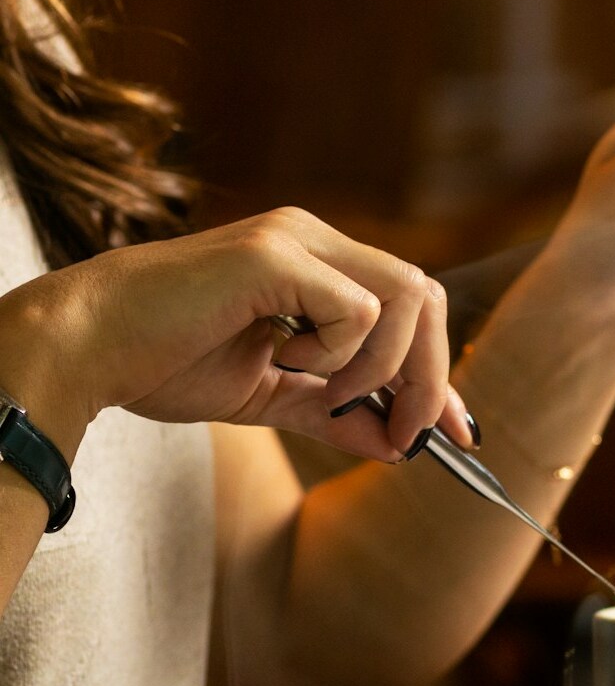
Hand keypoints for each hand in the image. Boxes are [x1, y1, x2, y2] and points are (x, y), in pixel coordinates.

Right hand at [0, 208, 473, 461]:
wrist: (84, 349)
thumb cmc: (162, 362)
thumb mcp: (267, 397)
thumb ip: (332, 414)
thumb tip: (397, 447)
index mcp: (317, 263)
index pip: (412, 307)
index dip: (443, 373)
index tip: (459, 433)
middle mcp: (315, 238)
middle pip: (427, 297)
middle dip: (432, 377)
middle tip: (408, 435)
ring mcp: (297, 238)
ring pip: (407, 297)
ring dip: (384, 366)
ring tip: (327, 394)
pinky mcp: (276, 255)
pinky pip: (359, 309)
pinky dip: (339, 353)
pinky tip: (283, 357)